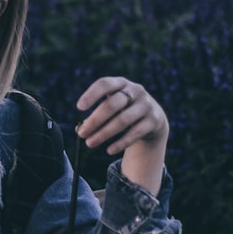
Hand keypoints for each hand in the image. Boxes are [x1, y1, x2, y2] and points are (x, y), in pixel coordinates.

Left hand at [76, 77, 168, 194]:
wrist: (153, 118)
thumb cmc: (124, 110)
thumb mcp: (112, 107)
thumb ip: (96, 116)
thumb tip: (80, 129)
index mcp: (120, 83)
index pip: (105, 84)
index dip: (92, 94)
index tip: (79, 107)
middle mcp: (135, 91)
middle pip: (112, 104)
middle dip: (95, 120)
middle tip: (81, 133)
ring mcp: (146, 105)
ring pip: (122, 120)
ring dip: (104, 133)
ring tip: (90, 143)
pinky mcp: (153, 120)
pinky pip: (134, 133)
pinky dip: (120, 143)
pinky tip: (108, 150)